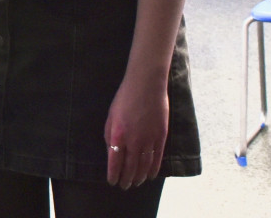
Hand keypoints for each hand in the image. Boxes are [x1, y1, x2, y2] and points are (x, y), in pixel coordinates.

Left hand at [104, 75, 167, 189]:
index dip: (113, 174)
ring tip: (135, 183)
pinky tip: (150, 175)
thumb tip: (111, 152)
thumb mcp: (111, 115)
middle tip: (124, 186)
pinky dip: (153, 169)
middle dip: (126, 179)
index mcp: (118, 134)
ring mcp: (149, 139)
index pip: (115, 162)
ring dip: (139, 177)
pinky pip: (157, 158)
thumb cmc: (125, 97)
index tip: (112, 182)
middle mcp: (134, 140)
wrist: (146, 84)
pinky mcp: (161, 136)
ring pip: (144, 165)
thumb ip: (110, 135)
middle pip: (130, 167)